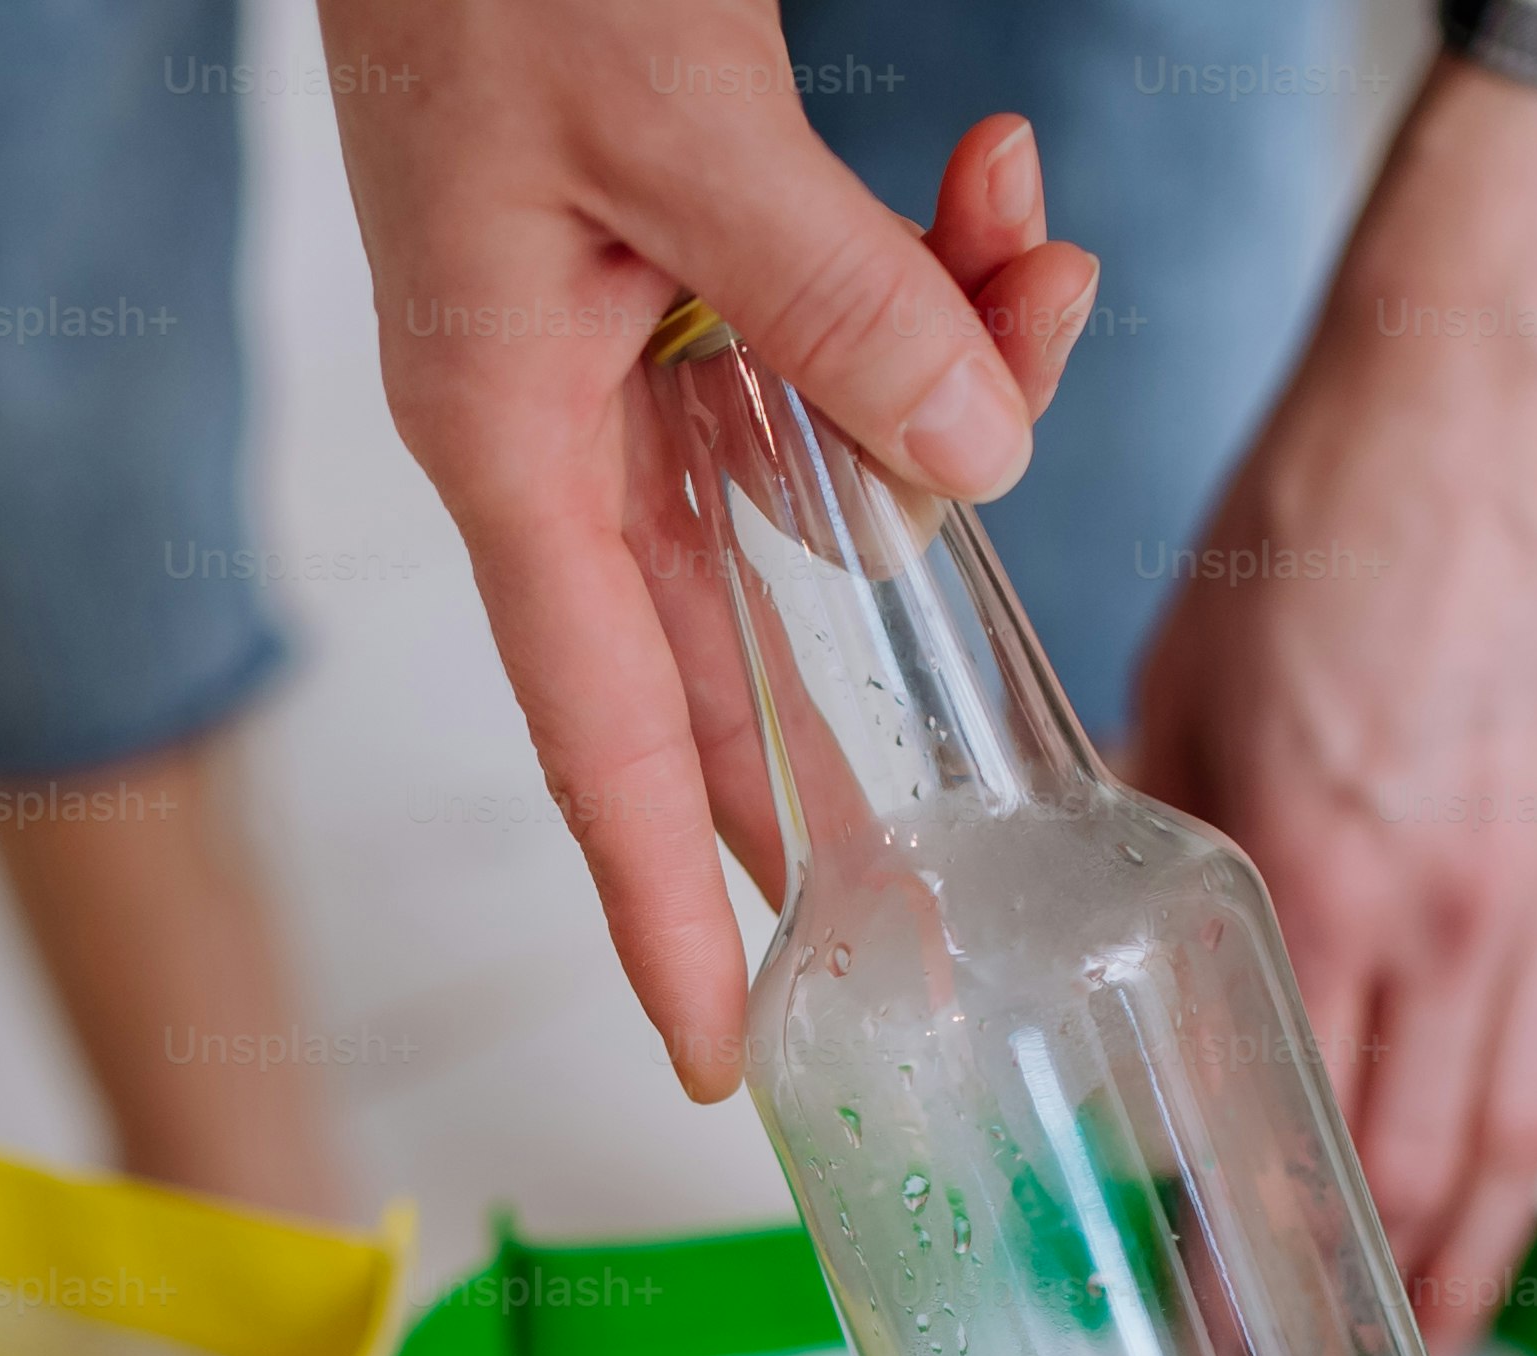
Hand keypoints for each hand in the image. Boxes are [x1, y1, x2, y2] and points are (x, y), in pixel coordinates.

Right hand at [317, 4, 1095, 1093]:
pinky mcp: (676, 251)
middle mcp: (557, 416)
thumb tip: (975, 466)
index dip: (661, 906)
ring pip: (832, 452)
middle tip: (1003, 768)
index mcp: (507, 430)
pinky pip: (841, 323)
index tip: (719, 1056)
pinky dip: (941, 265)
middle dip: (896, 634)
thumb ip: (836, 301)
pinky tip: (994, 176)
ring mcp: (617, 336)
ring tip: (1029, 232)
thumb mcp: (679, 118)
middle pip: (743, 619)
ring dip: (965, 366)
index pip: (599, 732)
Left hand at [1124, 67, 1536, 1355]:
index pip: (1274, 1136)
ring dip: (1480, 1272)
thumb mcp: (1176, 686)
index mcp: (1317, 883)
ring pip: (1523, 1143)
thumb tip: (1085, 948)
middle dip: (1355, 1312)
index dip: (1238, 1270)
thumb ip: (1145, 842)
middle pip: (1408, 1178)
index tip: (1199, 1351)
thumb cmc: (1324, 513)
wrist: (1498, 391)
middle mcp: (1451, 920)